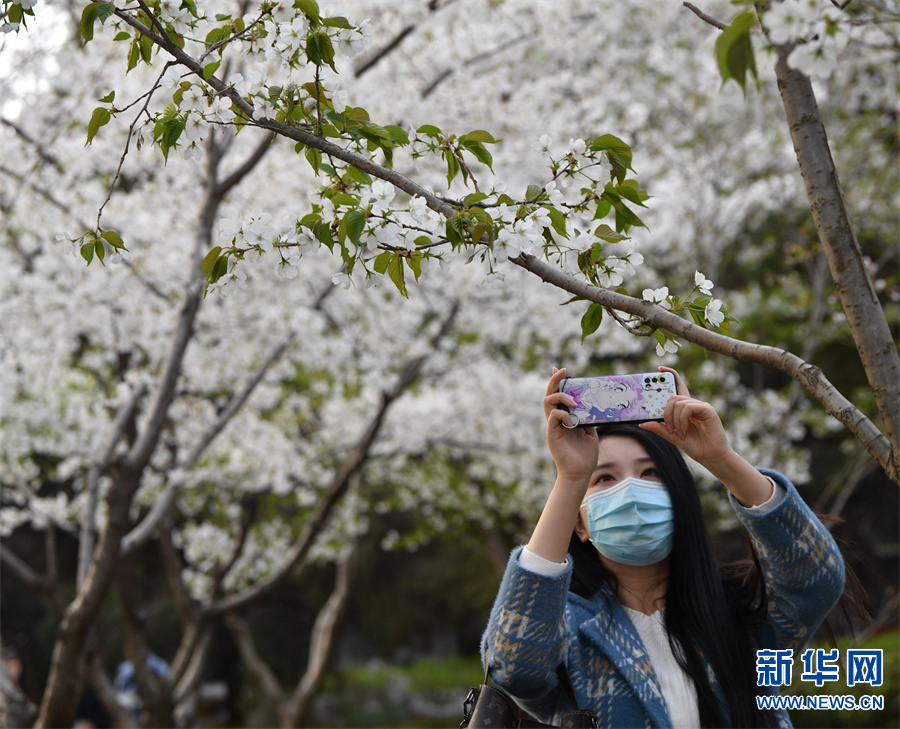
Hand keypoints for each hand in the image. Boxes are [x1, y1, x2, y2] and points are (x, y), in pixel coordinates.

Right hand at [544, 367, 598, 482]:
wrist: (580, 472)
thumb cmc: (585, 454)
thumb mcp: (591, 431)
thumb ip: (589, 417)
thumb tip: (594, 404)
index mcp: (564, 418)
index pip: (558, 396)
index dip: (557, 382)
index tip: (560, 370)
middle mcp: (556, 420)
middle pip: (550, 394)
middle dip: (554, 381)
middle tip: (561, 371)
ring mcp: (553, 426)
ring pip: (548, 402)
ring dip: (561, 397)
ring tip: (574, 401)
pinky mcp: (552, 434)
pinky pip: (553, 417)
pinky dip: (563, 415)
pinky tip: (572, 421)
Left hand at [641, 368, 773, 505]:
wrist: (712, 457)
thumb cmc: (696, 446)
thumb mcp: (673, 436)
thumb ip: (660, 428)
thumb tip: (643, 422)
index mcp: (685, 409)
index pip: (678, 388)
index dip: (671, 376)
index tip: (660, 368)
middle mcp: (693, 405)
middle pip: (673, 397)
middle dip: (666, 412)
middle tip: (669, 428)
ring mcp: (701, 406)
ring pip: (678, 402)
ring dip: (674, 419)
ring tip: (678, 432)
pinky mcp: (707, 410)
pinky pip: (688, 407)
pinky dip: (682, 419)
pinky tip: (684, 430)